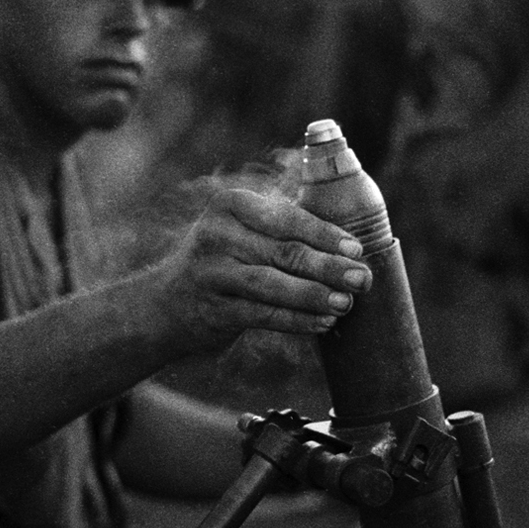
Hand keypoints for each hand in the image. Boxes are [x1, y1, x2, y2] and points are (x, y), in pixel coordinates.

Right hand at [149, 186, 371, 355]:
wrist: (166, 303)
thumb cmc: (224, 262)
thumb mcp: (242, 233)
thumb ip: (283, 231)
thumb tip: (349, 248)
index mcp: (230, 205)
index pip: (287, 218)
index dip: (326, 235)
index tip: (357, 249)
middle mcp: (217, 234)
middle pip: (285, 251)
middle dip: (329, 267)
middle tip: (362, 279)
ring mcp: (211, 272)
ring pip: (273, 284)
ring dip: (314, 295)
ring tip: (346, 304)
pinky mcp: (212, 308)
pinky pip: (262, 314)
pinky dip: (296, 319)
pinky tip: (322, 322)